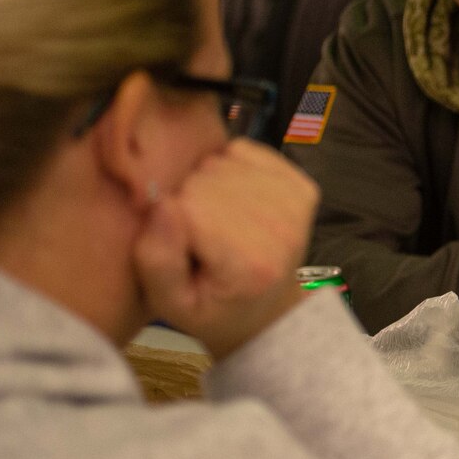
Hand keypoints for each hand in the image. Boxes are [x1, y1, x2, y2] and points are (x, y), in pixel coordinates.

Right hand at [132, 140, 317, 360]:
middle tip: (200, 239)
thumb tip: (159, 202)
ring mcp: (296, 204)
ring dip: (208, 185)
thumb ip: (156, 258)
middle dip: (188, 203)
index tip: (182, 250)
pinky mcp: (302, 185)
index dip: (168, 223)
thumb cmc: (212, 307)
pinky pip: (244, 150)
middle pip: (202, 179)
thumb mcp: (169, 302)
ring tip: (217, 223)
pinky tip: (235, 201)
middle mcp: (281, 230)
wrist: (267, 309)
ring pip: (220, 161)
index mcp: (250, 264)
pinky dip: (231, 167)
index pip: (183, 206)